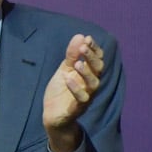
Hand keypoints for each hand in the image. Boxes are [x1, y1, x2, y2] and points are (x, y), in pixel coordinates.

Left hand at [42, 35, 104, 151]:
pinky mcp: (77, 108)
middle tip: (84, 47)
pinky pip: (82, 98)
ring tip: (78, 63)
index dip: (94, 49)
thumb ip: (72, 56)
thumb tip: (80, 36)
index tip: (88, 38)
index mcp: (88, 74)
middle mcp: (90, 84)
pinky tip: (68, 78)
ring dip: (87, 72)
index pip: (97, 59)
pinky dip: (76, 88)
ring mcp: (86, 96)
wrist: (53, 116)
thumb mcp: (64, 70)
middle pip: (98, 69)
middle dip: (92, 57)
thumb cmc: (62, 92)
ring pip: (94, 84)